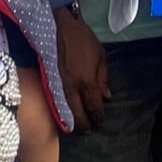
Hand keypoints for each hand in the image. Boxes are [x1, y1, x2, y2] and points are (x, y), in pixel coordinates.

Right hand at [55, 6, 109, 132]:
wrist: (63, 31)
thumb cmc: (86, 41)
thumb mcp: (101, 57)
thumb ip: (103, 78)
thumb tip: (107, 97)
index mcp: (88, 81)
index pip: (94, 105)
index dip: (98, 115)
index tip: (101, 122)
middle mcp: (73, 88)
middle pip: (79, 113)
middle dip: (85, 123)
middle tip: (91, 130)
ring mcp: (61, 86)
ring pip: (67, 110)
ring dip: (74, 120)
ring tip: (81, 127)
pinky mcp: (54, 83)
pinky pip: (60, 102)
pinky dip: (65, 110)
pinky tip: (69, 114)